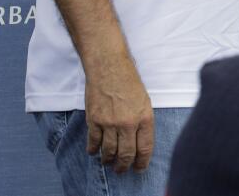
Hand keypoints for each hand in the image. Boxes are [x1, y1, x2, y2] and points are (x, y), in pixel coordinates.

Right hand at [84, 57, 153, 172]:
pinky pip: (93, 142)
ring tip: (108, 163)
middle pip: (126, 154)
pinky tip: (94, 152)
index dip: (142, 162)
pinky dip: (93, 150)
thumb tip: (139, 142)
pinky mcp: (94, 120)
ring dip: (108, 160)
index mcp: (144, 118)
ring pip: (108, 151)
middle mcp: (128, 123)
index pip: (145, 148)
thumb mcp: (144, 101)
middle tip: (122, 170)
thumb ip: (142, 122)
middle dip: (124, 166)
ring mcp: (109, 123)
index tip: (139, 168)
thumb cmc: (129, 82)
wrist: (109, 67)